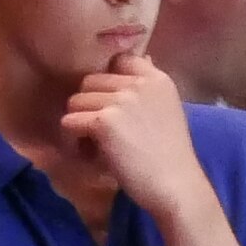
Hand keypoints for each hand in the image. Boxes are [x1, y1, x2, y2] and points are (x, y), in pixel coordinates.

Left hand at [61, 54, 209, 223]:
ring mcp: (121, 100)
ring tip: (96, 144)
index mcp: (157, 79)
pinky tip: (91, 154)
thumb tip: (143, 59)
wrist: (175, 187)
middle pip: (91, 81)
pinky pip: (70, 122)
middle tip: (102, 132)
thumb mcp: (168, 110)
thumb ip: (149, 87)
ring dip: (81, 122)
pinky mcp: (103, 122)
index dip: (109, 80)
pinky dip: (75, 140)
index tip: (112, 103)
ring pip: (76, 101)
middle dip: (91, 105)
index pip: (120, 60)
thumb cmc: (171, 156)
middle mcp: (138, 84)